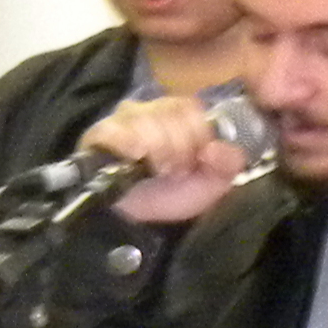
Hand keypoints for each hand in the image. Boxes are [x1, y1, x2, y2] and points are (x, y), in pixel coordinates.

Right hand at [82, 94, 251, 226]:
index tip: (195, 160)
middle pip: (169, 110)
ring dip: (156, 149)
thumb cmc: (171, 195)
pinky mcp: (99, 133)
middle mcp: (152, 109)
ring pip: (145, 119)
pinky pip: (113, 129)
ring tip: (156, 171)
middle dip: (178, 146)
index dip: (197, 133)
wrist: (134, 220)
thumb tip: (216, 148)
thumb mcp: (210, 183)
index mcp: (180, 115)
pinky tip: (135, 156)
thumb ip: (228, 164)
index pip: (190, 107)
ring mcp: (123, 118)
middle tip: (174, 171)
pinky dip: (127, 142)